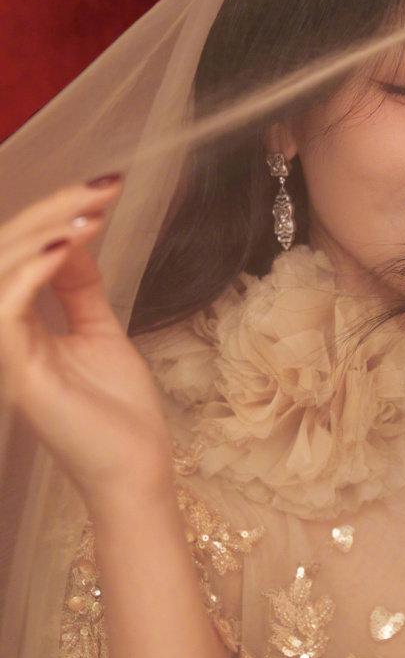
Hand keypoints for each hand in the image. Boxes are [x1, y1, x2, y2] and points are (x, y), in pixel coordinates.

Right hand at [0, 176, 174, 518]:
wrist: (137, 468)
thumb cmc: (119, 410)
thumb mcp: (99, 331)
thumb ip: (78, 287)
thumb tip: (72, 236)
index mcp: (18, 326)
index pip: (15, 256)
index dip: (50, 215)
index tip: (101, 189)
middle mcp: (4, 337)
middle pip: (1, 255)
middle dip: (48, 210)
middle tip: (99, 189)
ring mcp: (7, 356)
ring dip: (40, 231)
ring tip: (88, 212)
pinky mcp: (18, 374)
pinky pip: (5, 309)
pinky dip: (32, 272)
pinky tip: (67, 246)